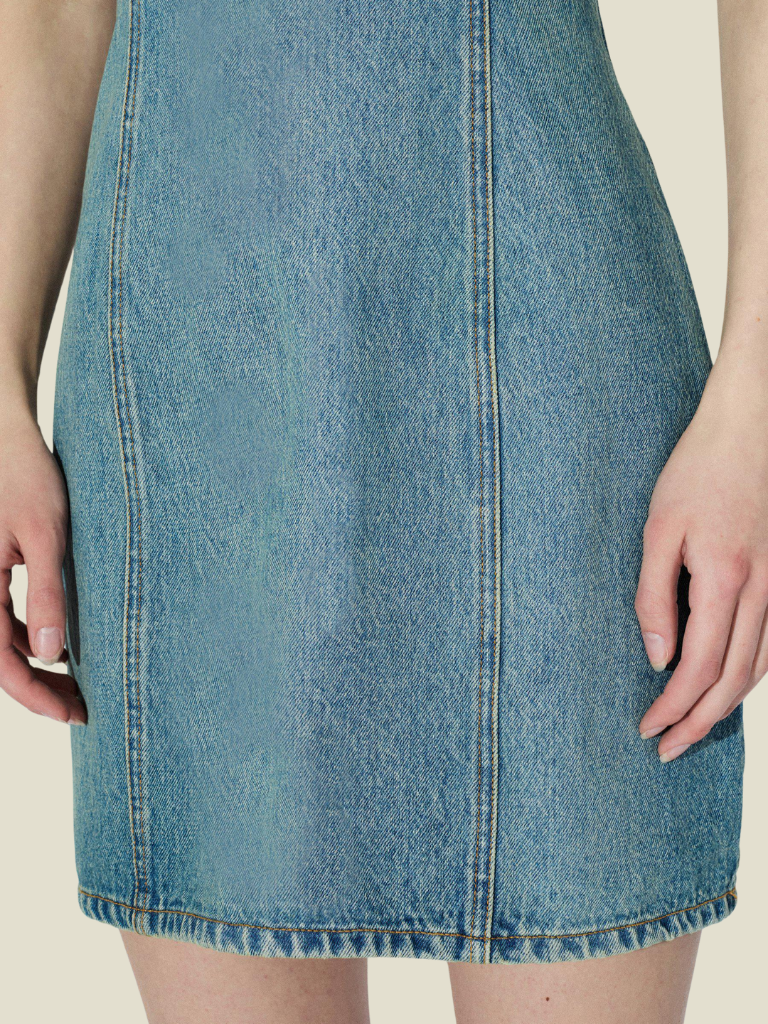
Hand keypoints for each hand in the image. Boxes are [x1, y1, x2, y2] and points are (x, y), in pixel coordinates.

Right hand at [0, 412, 84, 723]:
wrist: (6, 435)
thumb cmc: (27, 476)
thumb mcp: (46, 536)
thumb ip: (47, 595)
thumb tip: (51, 655)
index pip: (1, 662)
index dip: (35, 695)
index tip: (74, 714)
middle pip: (1, 657)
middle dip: (40, 687)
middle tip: (84, 706)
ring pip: (4, 640)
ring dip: (38, 664)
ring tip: (82, 681)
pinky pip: (5, 618)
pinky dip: (33, 636)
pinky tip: (65, 645)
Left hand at [636, 342, 767, 759]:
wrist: (751, 427)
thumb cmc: (699, 470)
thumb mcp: (659, 528)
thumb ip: (655, 595)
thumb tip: (657, 655)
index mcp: (725, 580)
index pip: (698, 668)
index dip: (673, 707)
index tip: (647, 729)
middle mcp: (763, 592)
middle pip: (734, 681)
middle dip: (699, 722)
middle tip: (668, 749)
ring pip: (759, 668)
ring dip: (725, 704)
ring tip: (694, 726)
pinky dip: (748, 676)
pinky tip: (728, 683)